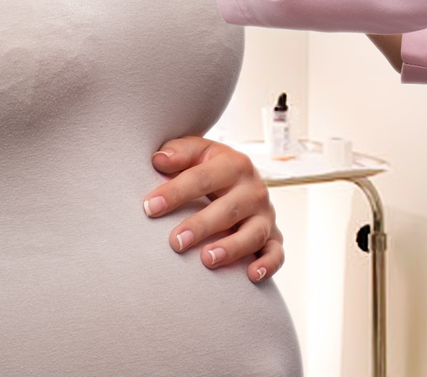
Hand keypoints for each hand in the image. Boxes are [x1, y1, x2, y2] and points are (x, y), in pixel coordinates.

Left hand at [143, 136, 284, 282]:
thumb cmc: (211, 170)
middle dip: (202, 226)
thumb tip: (159, 160)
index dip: (176, 192)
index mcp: (234, 164)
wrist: (243, 182)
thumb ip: (179, 153)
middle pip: (229, 208)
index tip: (150, 207)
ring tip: (207, 259)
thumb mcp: (199, 153)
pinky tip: (251, 275)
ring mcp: (265, 215)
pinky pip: (276, 252)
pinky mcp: (273, 236)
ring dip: (232, 248)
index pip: (203, 178)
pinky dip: (268, 264)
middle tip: (176, 242)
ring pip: (254, 233)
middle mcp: (253, 189)